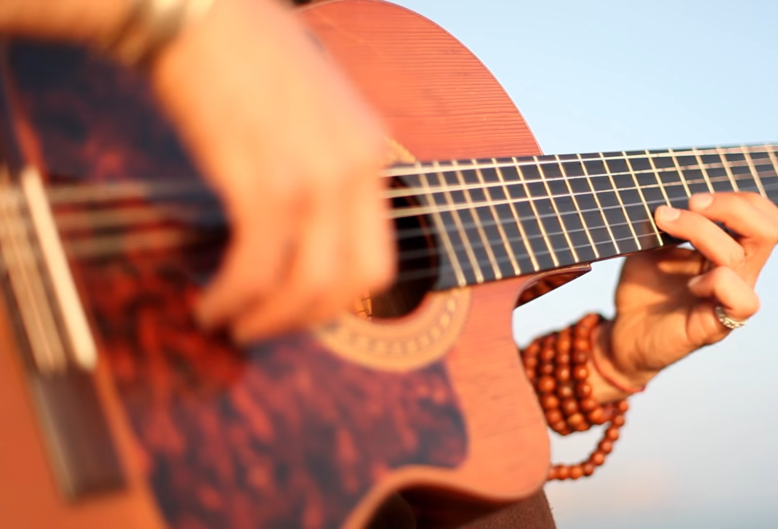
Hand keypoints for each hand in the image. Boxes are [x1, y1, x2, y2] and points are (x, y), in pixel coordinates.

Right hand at [149, 0, 394, 341]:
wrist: (201, 11)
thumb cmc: (249, 55)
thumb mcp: (317, 111)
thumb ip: (328, 168)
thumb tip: (310, 233)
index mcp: (372, 153)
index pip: (381, 258)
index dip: (343, 301)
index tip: (305, 310)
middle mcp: (354, 169)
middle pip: (354, 283)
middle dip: (307, 321)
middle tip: (266, 329)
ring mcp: (313, 177)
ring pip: (306, 285)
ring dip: (265, 319)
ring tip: (231, 321)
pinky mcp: (261, 180)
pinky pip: (255, 266)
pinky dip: (232, 296)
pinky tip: (211, 301)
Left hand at [601, 193, 777, 387]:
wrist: (626, 334)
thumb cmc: (643, 288)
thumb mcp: (652, 243)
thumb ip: (668, 220)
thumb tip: (668, 194)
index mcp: (731, 250)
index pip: (765, 217)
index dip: (741, 198)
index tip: (694, 199)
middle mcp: (739, 272)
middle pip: (772, 229)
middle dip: (731, 205)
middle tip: (690, 203)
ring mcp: (731, 298)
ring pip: (738, 254)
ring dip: (699, 230)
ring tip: (664, 226)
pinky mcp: (718, 324)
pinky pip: (741, 298)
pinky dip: (714, 282)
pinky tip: (689, 284)